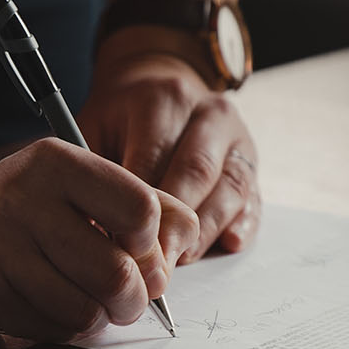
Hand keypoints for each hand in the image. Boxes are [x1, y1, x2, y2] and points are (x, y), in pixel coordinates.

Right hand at [0, 139, 199, 341]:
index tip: (139, 248)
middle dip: (135, 298)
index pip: (140, 210)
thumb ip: (142, 203)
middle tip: (128, 297)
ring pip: (86, 312)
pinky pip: (53, 331)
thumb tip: (181, 248)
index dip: (152, 242)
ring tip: (88, 300)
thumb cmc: (26, 205)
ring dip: (99, 317)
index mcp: (55, 163)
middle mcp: (23, 202)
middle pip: (117, 273)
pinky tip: (50, 304)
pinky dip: (65, 328)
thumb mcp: (79, 182)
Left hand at [78, 43, 260, 261]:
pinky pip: (254, 197)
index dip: (138, 207)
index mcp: (164, 100)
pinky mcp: (252, 162)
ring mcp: (237, 137)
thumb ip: (95, 172)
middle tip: (153, 263)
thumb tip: (94, 229)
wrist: (158, 85)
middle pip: (197, 173)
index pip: (154, 158)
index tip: (120, 244)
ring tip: (180, 260)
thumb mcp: (94, 128)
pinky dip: (243, 224)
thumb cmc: (119, 119)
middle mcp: (208, 113)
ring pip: (230, 187)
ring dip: (206, 230)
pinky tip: (228, 244)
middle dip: (174, 224)